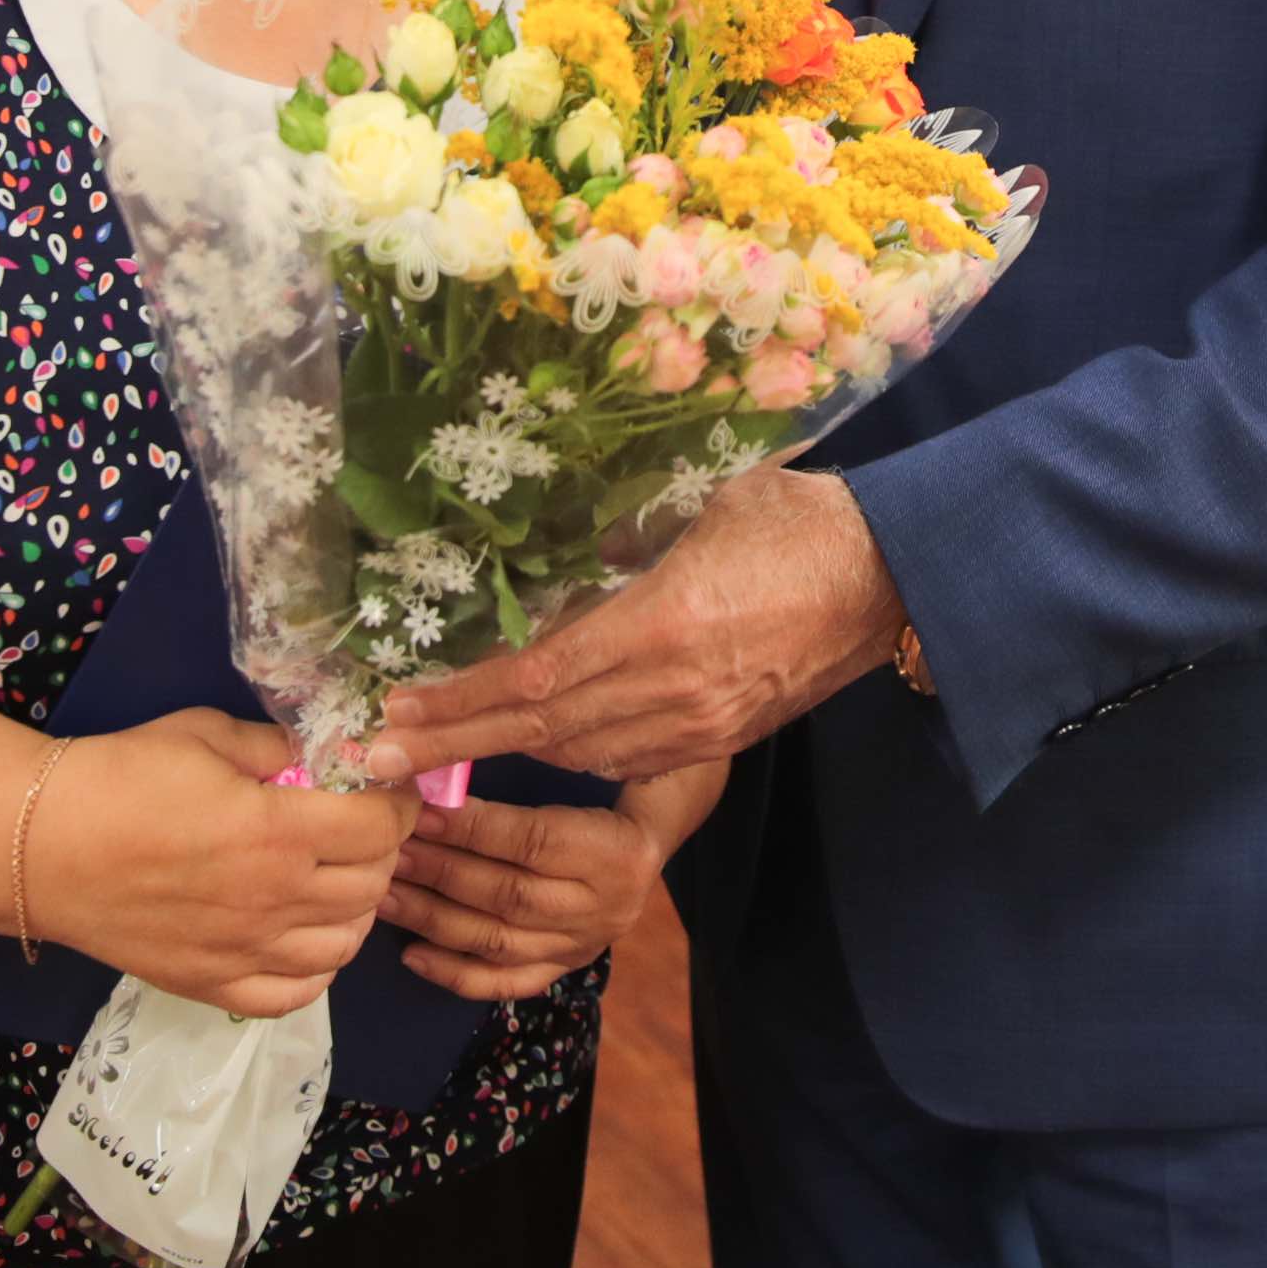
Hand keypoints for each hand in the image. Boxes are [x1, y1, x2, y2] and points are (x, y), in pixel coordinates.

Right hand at [26, 709, 419, 1017]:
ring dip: (356, 909)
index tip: (386, 788)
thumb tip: (318, 755)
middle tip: (361, 826)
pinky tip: (304, 937)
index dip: (396, 804)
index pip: (379, 828)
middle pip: (371, 885)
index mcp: (278, 831)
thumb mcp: (206, 735)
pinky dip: (316, 970)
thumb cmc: (120, 777)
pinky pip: (294, 995)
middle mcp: (274, 899)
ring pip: (344, 945)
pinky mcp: (212, 986)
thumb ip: (274, 746)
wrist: (44, 846)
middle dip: (381, 850)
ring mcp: (246, 952)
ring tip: (336, 879)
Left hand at [366, 468, 905, 784]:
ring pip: (577, 753)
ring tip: (436, 748)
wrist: (894, 578)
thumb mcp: (696, 508)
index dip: (454, 704)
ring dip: (505, 750)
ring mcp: (698, 725)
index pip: (531, 678)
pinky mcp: (720, 739)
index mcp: (659, 625)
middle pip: (537, 731)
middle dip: (451, 745)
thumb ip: (620, 540)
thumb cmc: (797, 522)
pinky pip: (624, 759)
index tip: (390, 716)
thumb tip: (554, 549)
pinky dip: (567, 751)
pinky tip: (532, 739)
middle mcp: (671, 691)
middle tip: (372, 759)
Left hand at [382, 764, 727, 1001]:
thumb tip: (445, 758)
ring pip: (499, 941)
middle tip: (388, 850)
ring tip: (385, 893)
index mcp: (616, 850)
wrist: (649, 837)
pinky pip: (507, 982)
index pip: (532, 840)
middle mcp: (605, 907)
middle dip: (440, 872)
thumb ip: (532, 763)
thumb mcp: (588, 766)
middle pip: (509, 895)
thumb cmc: (609, 787)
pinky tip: (412, 955)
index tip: (418, 809)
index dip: (470, 826)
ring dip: (433, 919)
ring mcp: (584, 944)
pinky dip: (456, 974)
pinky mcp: (566, 966)